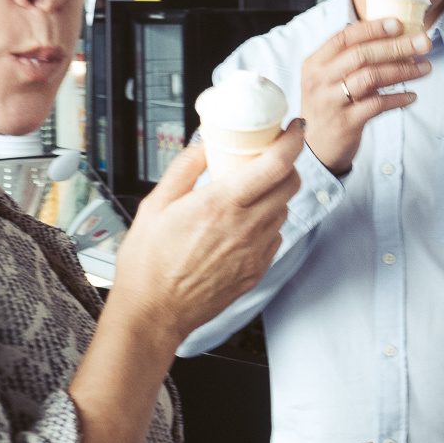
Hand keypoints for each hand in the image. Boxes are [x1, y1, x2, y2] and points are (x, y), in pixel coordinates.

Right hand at [107, 123, 305, 349]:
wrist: (154, 313)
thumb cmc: (148, 264)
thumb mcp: (155, 205)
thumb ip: (184, 169)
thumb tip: (203, 144)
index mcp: (221, 204)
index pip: (276, 164)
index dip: (293, 141)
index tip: (294, 129)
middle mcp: (245, 227)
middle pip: (291, 184)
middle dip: (286, 164)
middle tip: (268, 158)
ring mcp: (255, 251)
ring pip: (284, 209)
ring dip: (274, 195)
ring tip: (248, 194)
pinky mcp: (257, 270)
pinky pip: (275, 236)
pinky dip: (266, 223)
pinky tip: (242, 225)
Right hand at [300, 19, 433, 176]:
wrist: (316, 148)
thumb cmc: (329, 107)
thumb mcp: (327, 79)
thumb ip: (348, 59)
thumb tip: (389, 36)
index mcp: (315, 64)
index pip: (344, 37)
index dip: (373, 28)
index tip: (399, 23)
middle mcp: (320, 80)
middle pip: (362, 55)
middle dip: (397, 46)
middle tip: (424, 42)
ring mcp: (331, 102)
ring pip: (371, 77)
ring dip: (403, 70)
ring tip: (424, 68)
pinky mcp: (345, 123)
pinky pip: (377, 105)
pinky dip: (398, 98)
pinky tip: (412, 96)